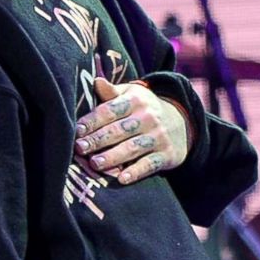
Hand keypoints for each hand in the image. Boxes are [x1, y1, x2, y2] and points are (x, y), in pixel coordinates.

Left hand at [74, 78, 188, 183]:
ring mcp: (159, 137)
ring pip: (133, 148)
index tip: (78, 130)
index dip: (93, 120)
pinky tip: (123, 179)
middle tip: (80, 148)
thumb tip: (95, 81)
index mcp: (136, 100)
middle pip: (120, 130)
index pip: (111, 110)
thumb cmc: (144, 108)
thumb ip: (111, 92)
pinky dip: (137, 172)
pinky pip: (150, 164)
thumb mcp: (131, 94)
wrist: (181, 122)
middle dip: (99, 139)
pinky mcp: (166, 154)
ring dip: (113, 157)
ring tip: (95, 164)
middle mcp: (149, 117)